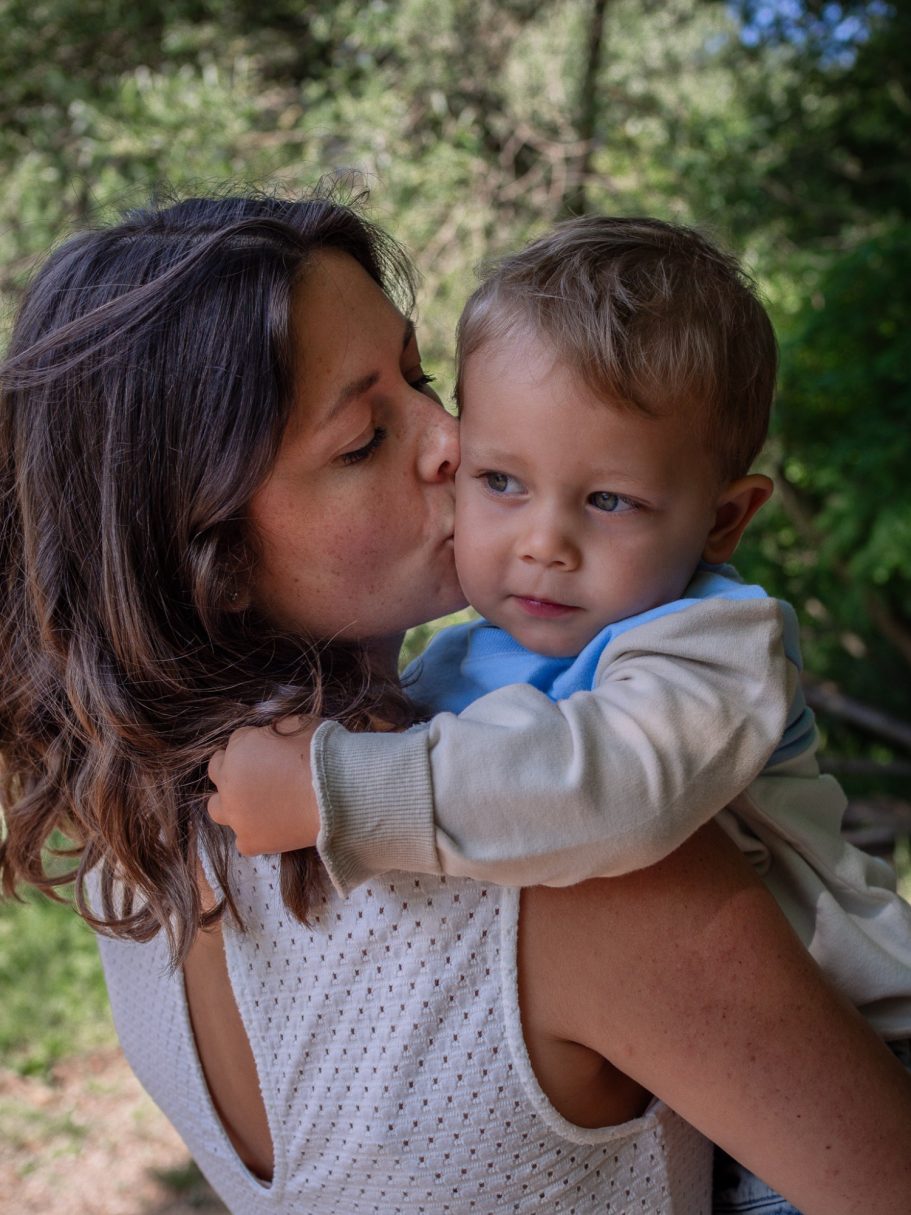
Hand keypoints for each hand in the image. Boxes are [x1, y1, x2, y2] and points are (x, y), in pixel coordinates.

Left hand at [207, 716, 321, 855]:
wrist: (339, 794)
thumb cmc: (323, 754)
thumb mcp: (298, 724)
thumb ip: (274, 732)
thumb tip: (272, 740)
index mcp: (239, 749)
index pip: (237, 741)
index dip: (256, 744)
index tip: (272, 751)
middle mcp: (229, 782)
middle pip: (218, 771)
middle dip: (234, 768)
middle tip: (259, 773)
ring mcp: (236, 814)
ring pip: (216, 807)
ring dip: (231, 801)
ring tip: (256, 802)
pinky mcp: (249, 841)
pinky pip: (241, 836)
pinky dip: (253, 830)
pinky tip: (273, 825)